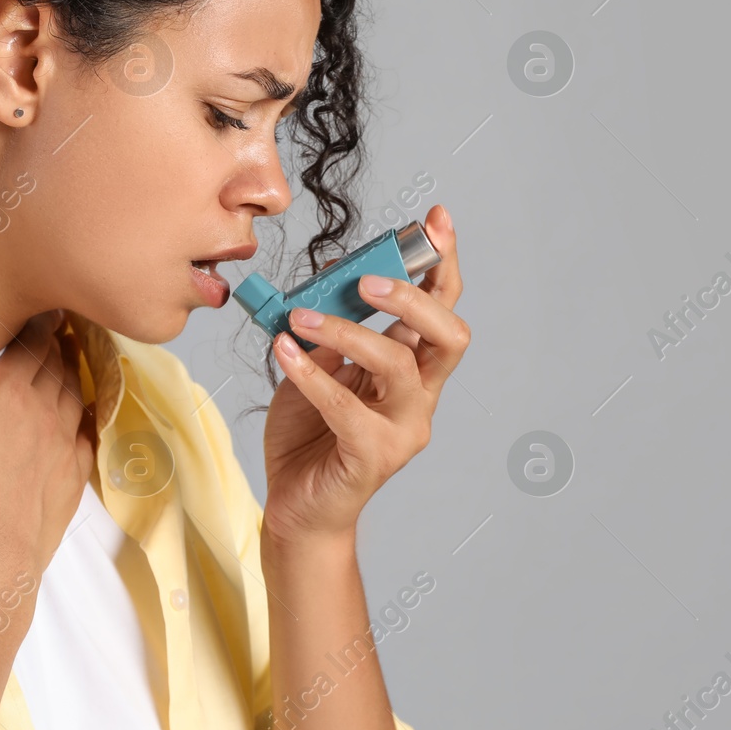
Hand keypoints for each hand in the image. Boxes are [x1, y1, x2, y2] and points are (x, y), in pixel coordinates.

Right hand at [0, 298, 94, 575]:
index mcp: (9, 391)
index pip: (33, 341)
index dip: (40, 321)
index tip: (46, 305)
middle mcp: (44, 410)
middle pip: (57, 364)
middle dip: (57, 342)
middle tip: (59, 326)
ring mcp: (62, 445)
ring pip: (75, 394)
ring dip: (72, 373)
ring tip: (69, 360)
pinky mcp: (72, 478)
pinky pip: (87, 435)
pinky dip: (86, 416)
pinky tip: (83, 417)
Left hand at [261, 204, 469, 547]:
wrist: (295, 509)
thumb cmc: (309, 438)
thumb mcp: (318, 368)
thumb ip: (331, 331)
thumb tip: (327, 282)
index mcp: (413, 370)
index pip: (441, 310)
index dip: (442, 263)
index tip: (434, 220)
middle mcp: (419, 398)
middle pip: (447, 336)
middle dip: (415, 297)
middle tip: (370, 279)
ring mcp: (402, 430)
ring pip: (397, 366)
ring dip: (349, 331)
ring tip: (301, 317)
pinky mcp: (371, 457)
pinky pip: (346, 408)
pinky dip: (312, 375)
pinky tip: (283, 353)